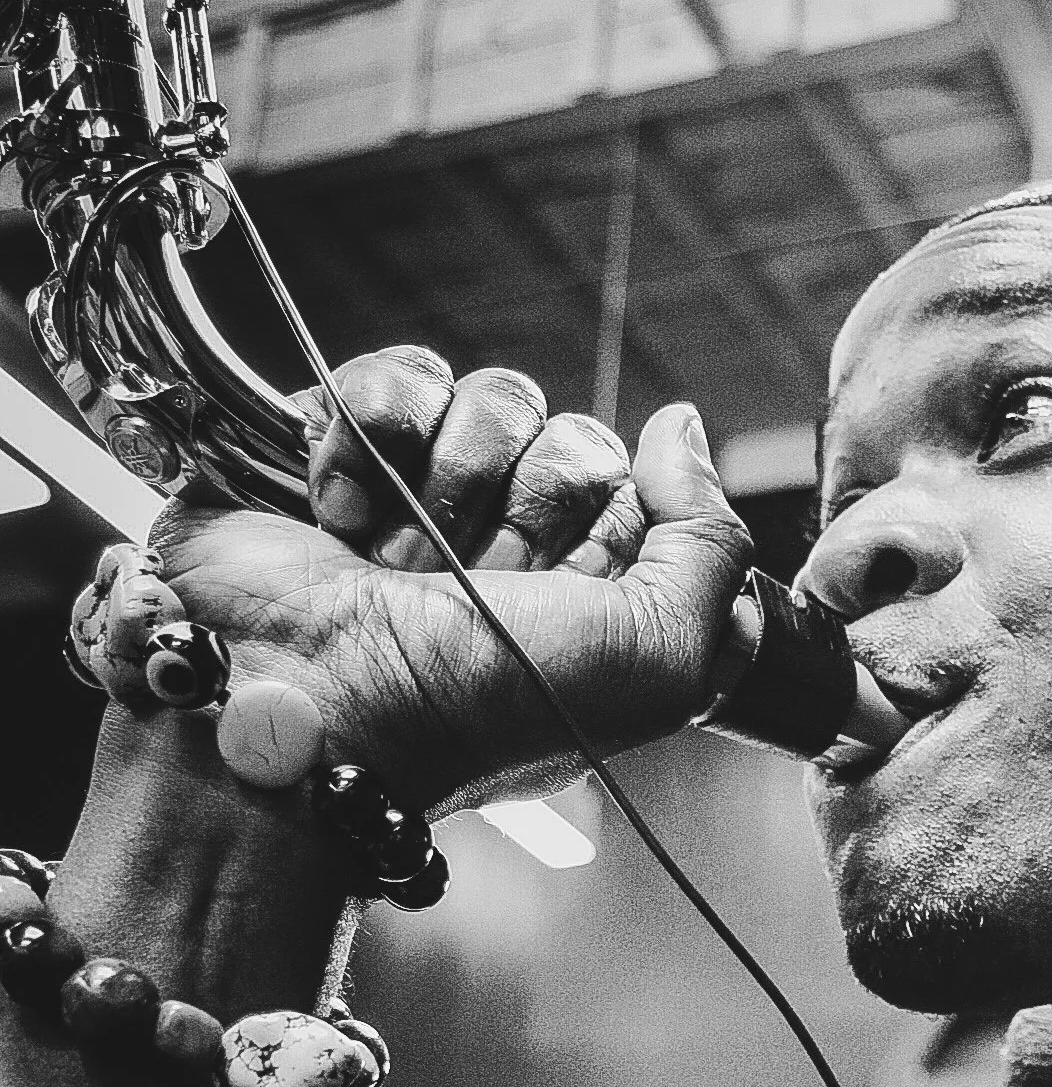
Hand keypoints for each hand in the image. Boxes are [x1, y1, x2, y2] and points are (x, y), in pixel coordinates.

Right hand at [148, 350, 751, 810]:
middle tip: (475, 578)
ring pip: (490, 401)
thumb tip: (678, 426)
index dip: (616, 522)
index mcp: (590, 604)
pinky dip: (368, 431)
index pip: (644, 493)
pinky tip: (342, 512)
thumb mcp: (660, 664)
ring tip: (398, 560)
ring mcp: (424, 505)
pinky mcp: (342, 458)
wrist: (302, 707)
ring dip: (451, 472)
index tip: (570, 582)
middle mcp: (512, 555)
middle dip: (530, 501)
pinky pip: (395, 379)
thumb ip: (714, 546)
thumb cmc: (479, 707)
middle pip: (572, 439)